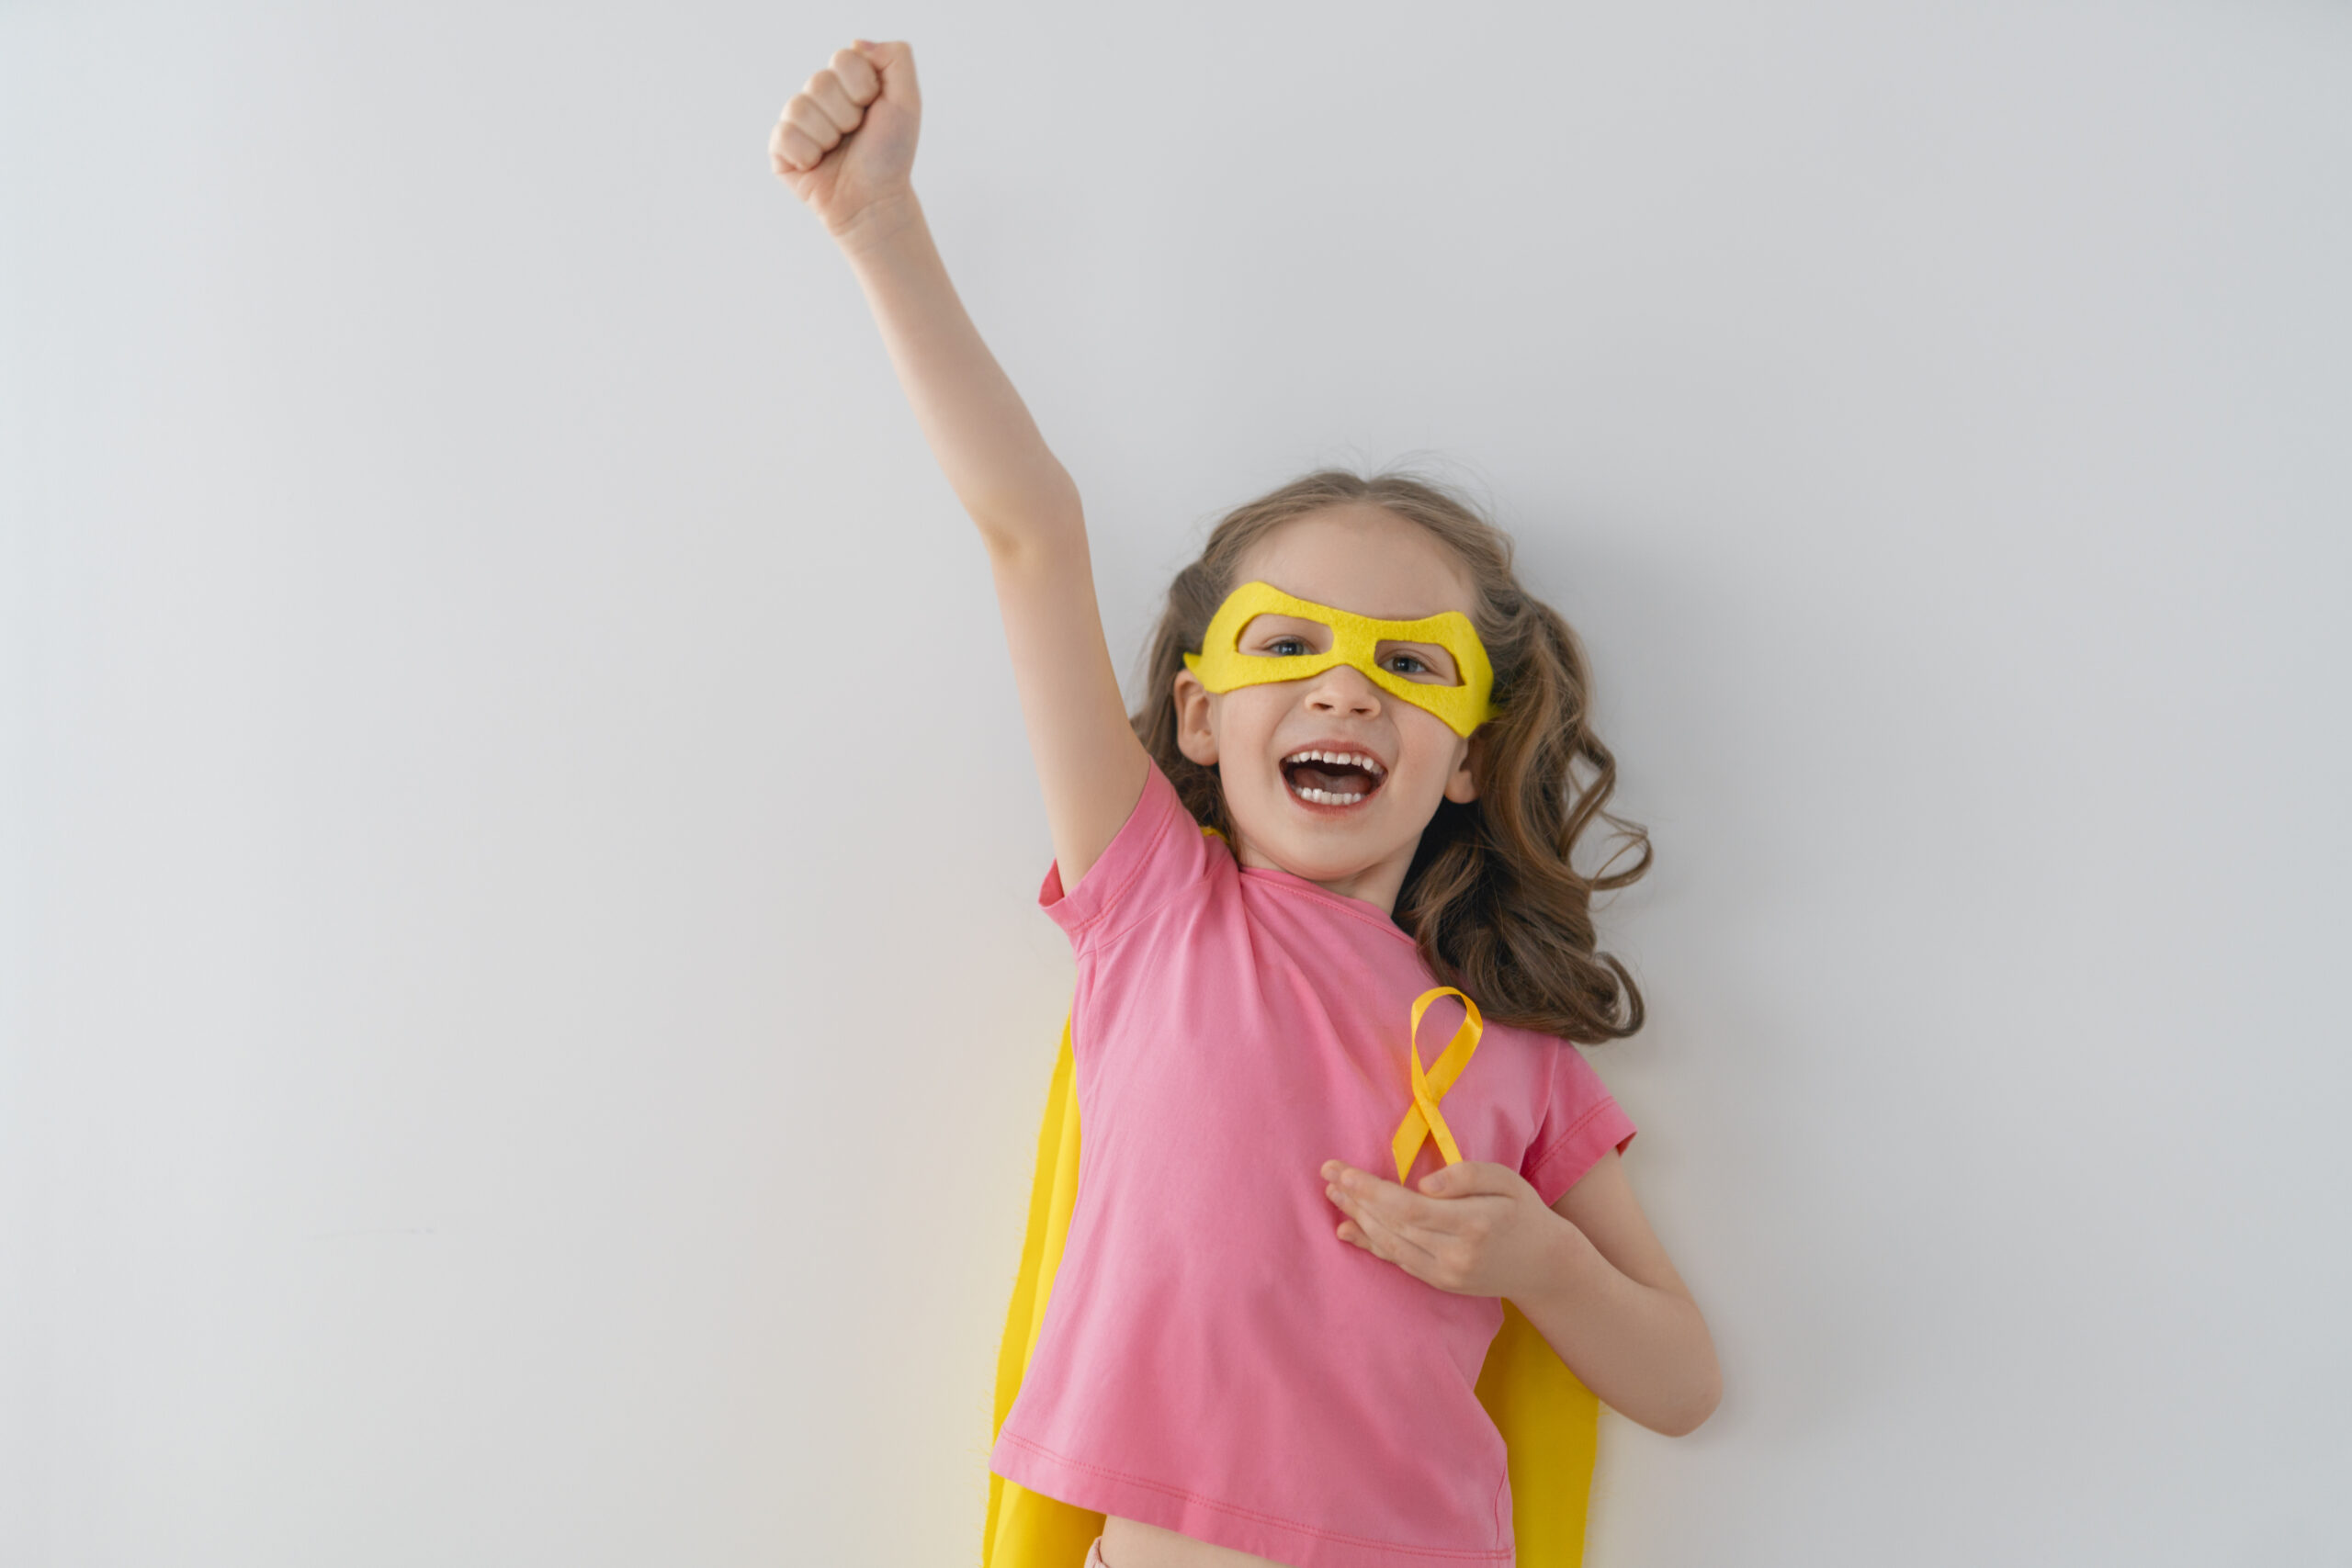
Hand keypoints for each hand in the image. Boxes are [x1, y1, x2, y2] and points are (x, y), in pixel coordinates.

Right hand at [768, 40, 920, 240]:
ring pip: (800, 108)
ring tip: (837, 151)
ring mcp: (797, 121)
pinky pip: (785, 135)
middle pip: (820, 82)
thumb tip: (856, 43)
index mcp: (846, 81)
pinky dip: (808, 155)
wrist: (875, 201)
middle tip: (855, 135)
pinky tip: (818, 165)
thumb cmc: (890, 155)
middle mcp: (818, 96)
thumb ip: (896, 59)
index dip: (863, 88)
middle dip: (847, 115)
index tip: (873, 110)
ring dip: (828, 137)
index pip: (843, 58)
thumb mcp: (907, 102)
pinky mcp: (780, 148)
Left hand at [1321, 1158, 1574, 1300]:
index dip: (1370, 1191)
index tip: (1342, 1171)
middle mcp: (1455, 1255)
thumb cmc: (1523, 1211)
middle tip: (1326, 1174)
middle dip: (1355, 1199)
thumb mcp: (1505, 1180)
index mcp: (1473, 1224)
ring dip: (1357, 1219)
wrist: (1544, 1265)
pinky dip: (1370, 1244)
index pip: (1408, 1208)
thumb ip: (1465, 1176)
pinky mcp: (1440, 1283)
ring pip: (1390, 1245)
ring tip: (1333, 1194)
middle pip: (1392, 1227)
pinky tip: (1347, 1228)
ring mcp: (1446, 1274)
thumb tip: (1422, 1184)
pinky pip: (1398, 1261)